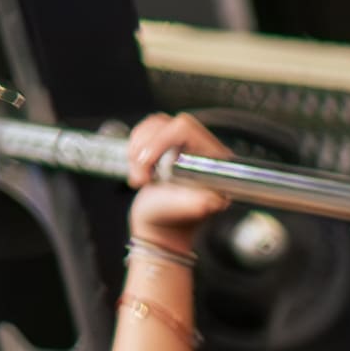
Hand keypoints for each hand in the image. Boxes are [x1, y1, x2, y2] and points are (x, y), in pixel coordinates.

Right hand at [119, 110, 226, 268]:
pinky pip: (146, 130)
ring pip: (152, 124)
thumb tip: (212, 200)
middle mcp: (202, 149)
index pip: (184, 128)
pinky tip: (139, 170)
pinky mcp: (167, 144)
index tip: (147, 166)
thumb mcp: (184, 212)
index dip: (160, 141)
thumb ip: (197, 203)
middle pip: (165, 123)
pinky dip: (134, 149)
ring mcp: (184, 145)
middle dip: (145, 149)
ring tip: (141, 178)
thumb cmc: (173, 220)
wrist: (161, 228)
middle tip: (142, 179)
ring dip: (137, 150)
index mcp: (214, 161)